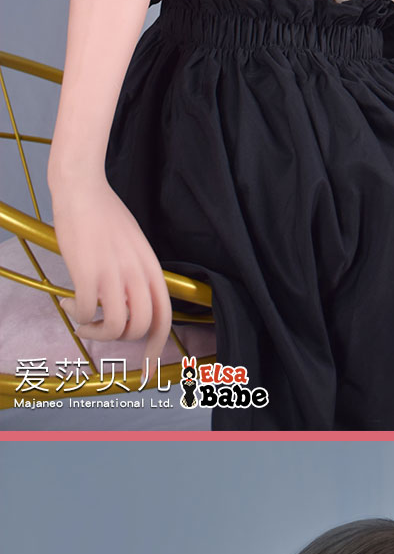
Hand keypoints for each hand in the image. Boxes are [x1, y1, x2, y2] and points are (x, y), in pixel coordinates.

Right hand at [47, 169, 172, 379]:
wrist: (82, 189)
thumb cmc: (105, 214)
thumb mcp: (135, 245)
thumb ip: (138, 274)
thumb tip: (132, 304)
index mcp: (151, 268)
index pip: (164, 316)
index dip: (158, 346)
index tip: (147, 364)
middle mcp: (137, 275)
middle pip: (141, 327)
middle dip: (121, 340)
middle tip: (100, 332)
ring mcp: (113, 275)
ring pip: (115, 327)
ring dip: (95, 332)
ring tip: (82, 321)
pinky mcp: (88, 274)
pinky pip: (87, 312)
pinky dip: (76, 315)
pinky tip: (69, 304)